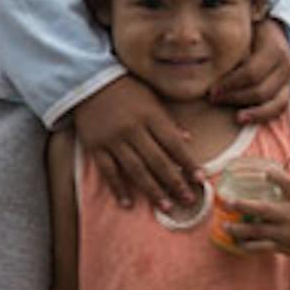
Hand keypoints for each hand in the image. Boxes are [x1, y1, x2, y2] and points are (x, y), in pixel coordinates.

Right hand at [69, 76, 201, 209]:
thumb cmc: (126, 88)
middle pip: (157, 161)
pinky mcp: (95, 146)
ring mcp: (113, 139)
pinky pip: (108, 171)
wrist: (88, 81)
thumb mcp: (151, 98)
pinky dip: (118, 188)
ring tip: (167, 207)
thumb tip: (188, 140)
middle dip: (175, 182)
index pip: (173, 143)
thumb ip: (168, 120)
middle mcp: (133, 129)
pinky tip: (128, 203)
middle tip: (189, 200)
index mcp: (150, 115)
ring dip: (153, 190)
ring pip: (136, 170)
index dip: (188, 162)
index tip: (200, 179)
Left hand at [212, 23, 289, 125]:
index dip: (230, 84)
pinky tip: (243, 118)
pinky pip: (279, 108)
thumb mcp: (240, 32)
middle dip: (234, 97)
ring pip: (273, 102)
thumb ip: (229, 45)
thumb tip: (202, 58)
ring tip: (229, 114)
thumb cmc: (246, 33)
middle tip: (213, 98)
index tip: (210, 89)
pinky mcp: (288, 90)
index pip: (251, 72)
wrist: (267, 33)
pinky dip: (262, 115)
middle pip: (261, 90)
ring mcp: (289, 78)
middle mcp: (285, 63)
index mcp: (273, 47)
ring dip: (249, 110)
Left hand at [218, 165, 289, 259]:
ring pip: (259, 231)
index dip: (277, 177)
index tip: (266, 171)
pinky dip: (249, 246)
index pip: (289, 185)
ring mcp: (286, 233)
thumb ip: (283, 194)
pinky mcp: (283, 247)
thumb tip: (261, 175)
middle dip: (246, 205)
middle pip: (266, 210)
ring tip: (225, 226)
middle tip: (229, 202)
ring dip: (240, 229)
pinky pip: (262, 247)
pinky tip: (237, 243)